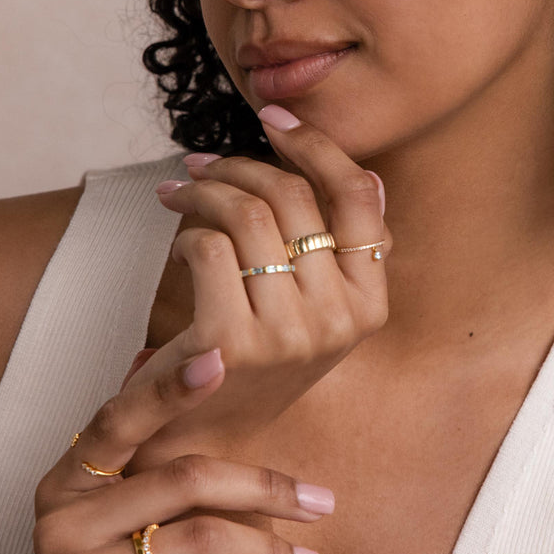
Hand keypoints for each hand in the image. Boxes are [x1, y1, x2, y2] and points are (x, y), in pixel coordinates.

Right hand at [34, 348, 332, 553]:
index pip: (120, 419)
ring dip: (268, 550)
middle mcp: (64, 525)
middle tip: (322, 501)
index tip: (220, 357)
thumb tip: (162, 355)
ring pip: (203, 537)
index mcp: (67, 481)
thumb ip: (134, 440)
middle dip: (265, 487)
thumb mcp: (103, 501)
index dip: (168, 388)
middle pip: (185, 478)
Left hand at [136, 105, 390, 455]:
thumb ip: (348, 248)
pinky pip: (209, 247)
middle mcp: (339, 318)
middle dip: (240, 164)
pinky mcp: (232, 343)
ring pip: (247, 214)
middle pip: (293, 196)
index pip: (357, 196)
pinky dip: (187, 234)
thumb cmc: (263, 356)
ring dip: (204, 190)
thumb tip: (372, 177)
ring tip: (180, 190)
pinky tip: (180, 247)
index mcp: (370, 302)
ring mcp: (289, 334)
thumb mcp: (321, 307)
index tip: (275, 117)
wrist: (208, 436)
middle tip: (204, 163)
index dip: (316, 145)